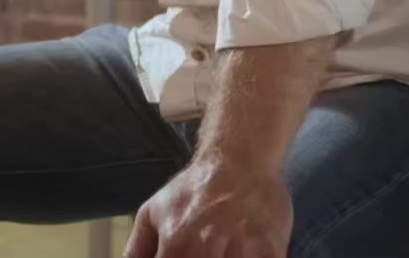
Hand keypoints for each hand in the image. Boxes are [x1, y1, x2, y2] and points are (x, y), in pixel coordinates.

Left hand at [123, 156, 291, 257]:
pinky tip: (247, 252)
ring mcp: (240, 253)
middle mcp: (204, 252)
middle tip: (207, 250)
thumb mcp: (153, 212)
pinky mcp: (270, 251)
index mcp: (175, 248)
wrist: (239, 160)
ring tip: (226, 248)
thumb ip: (138, 248)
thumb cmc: (195, 189)